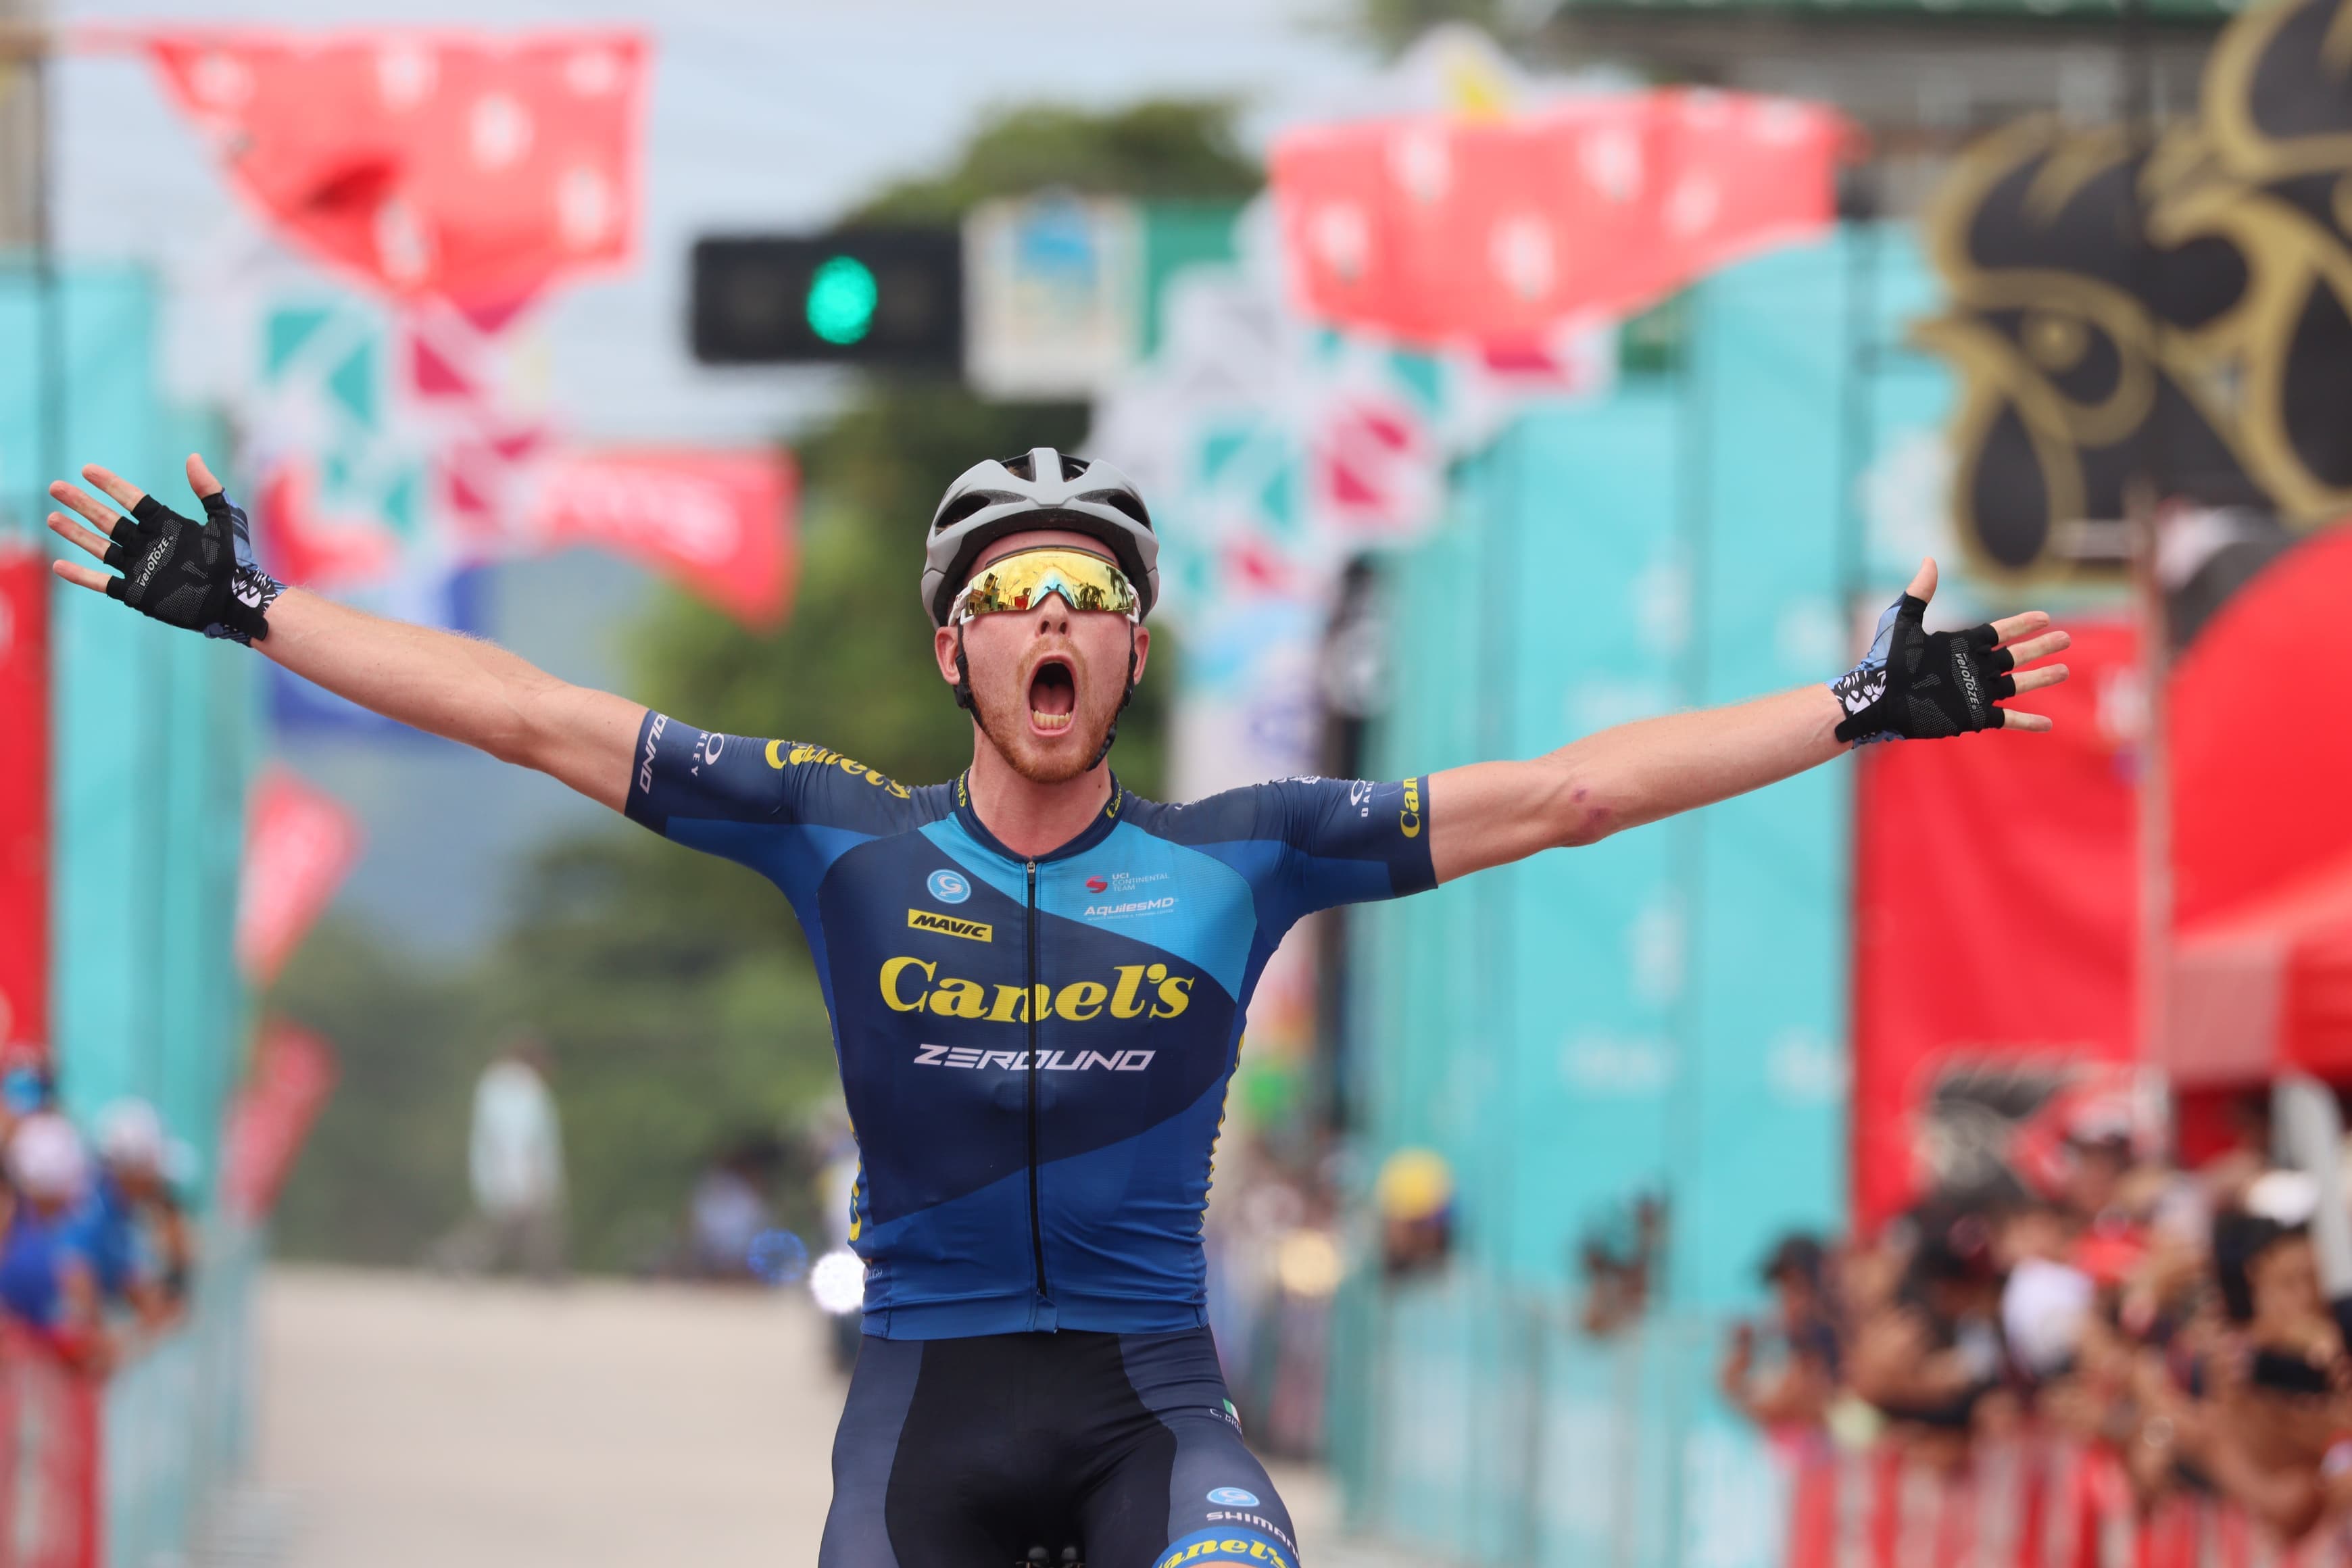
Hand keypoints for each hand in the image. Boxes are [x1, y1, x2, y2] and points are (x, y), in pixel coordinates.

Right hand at [47, 453, 280, 644]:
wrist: (238, 600)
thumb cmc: (236, 560)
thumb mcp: (226, 520)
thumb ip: (209, 490)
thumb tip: (192, 457)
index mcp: (166, 525)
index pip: (132, 500)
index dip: (110, 485)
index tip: (88, 470)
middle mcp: (149, 544)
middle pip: (107, 520)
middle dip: (82, 504)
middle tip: (56, 487)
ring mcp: (141, 568)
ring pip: (100, 547)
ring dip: (76, 534)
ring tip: (52, 518)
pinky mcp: (138, 593)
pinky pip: (103, 583)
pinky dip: (82, 575)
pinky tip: (60, 565)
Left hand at [1830, 559, 2069, 743]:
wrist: (1876, 699)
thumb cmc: (1884, 662)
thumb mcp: (1902, 622)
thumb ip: (1919, 593)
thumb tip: (1929, 560)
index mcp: (1959, 646)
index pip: (1999, 632)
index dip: (2021, 625)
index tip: (2044, 618)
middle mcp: (1972, 668)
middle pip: (2015, 656)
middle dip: (2040, 648)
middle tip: (2066, 639)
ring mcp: (1974, 693)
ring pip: (2017, 684)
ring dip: (2041, 678)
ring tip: (2064, 670)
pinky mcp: (1971, 717)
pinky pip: (2006, 719)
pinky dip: (2027, 721)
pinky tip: (2047, 724)